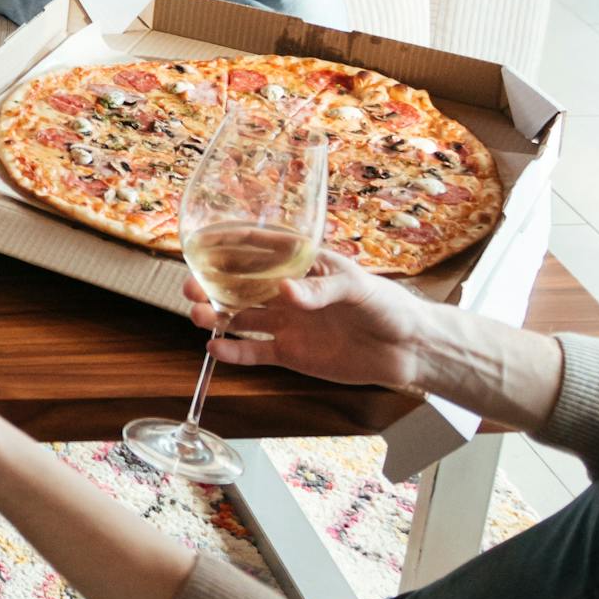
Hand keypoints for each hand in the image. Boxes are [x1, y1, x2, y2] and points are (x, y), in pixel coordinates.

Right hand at [185, 250, 427, 390]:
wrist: (409, 350)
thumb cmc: (389, 306)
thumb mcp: (359, 288)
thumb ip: (322, 290)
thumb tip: (285, 292)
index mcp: (304, 266)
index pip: (261, 249)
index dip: (229, 245)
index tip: (201, 244)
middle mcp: (290, 293)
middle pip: (241, 285)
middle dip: (212, 285)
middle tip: (190, 288)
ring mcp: (288, 324)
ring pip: (242, 317)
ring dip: (217, 316)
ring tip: (199, 317)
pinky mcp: (292, 354)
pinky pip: (255, 351)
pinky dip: (234, 351)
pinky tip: (215, 348)